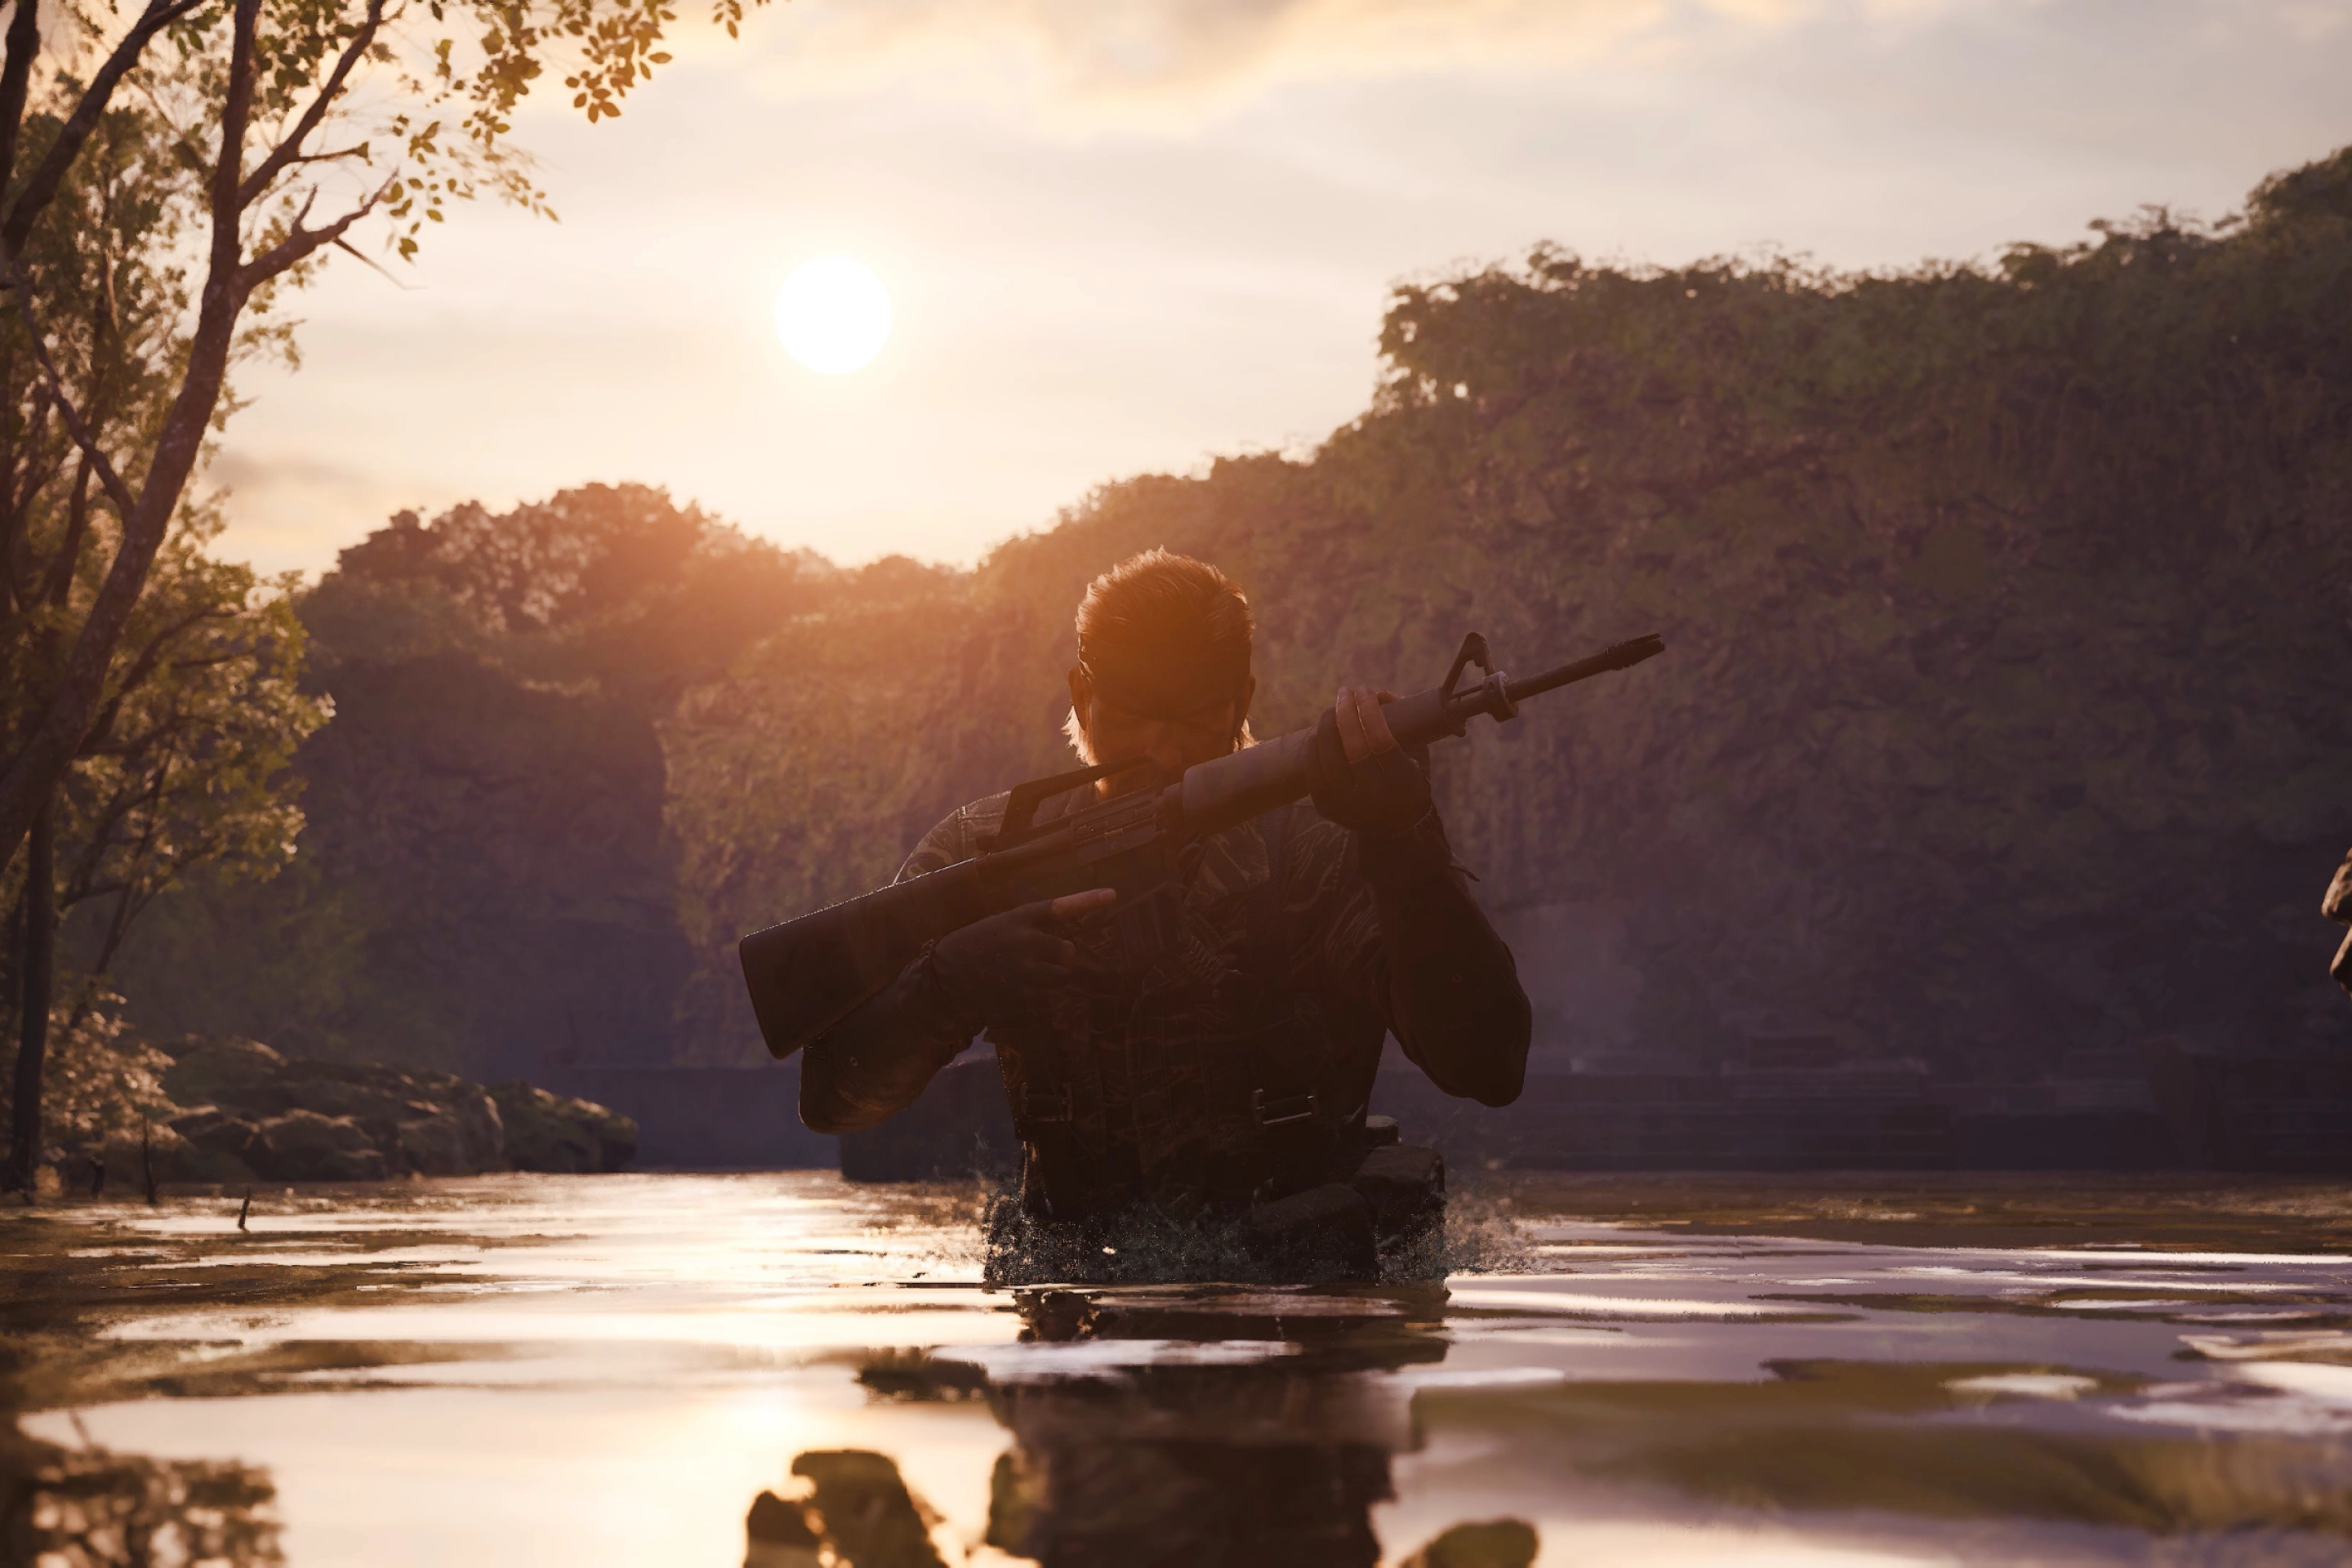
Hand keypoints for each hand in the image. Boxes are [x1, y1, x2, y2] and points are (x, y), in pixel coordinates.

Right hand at [928, 888, 1115, 1029]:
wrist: (945, 977)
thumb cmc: (972, 946)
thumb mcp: (999, 925)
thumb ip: (1031, 930)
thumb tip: (1065, 946)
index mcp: (1018, 919)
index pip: (1058, 906)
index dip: (1087, 901)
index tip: (1112, 895)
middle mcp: (1026, 942)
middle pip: (1066, 950)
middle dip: (1061, 957)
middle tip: (1043, 960)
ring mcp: (1025, 970)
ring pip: (1061, 977)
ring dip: (1053, 979)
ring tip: (1030, 978)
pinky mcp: (1023, 996)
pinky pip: (1049, 999)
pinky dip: (1042, 999)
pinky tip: (1022, 993)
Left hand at [1311, 685, 1432, 835]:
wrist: (1396, 829)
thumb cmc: (1408, 782)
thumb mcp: (1418, 755)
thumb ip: (1405, 724)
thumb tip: (1380, 693)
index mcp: (1400, 782)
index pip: (1380, 739)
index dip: (1369, 710)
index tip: (1365, 690)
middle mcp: (1373, 796)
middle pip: (1352, 747)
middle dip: (1346, 712)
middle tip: (1345, 692)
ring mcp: (1347, 805)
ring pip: (1329, 759)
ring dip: (1327, 727)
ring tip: (1332, 710)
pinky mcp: (1327, 809)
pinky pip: (1314, 773)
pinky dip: (1314, 749)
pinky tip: (1318, 733)